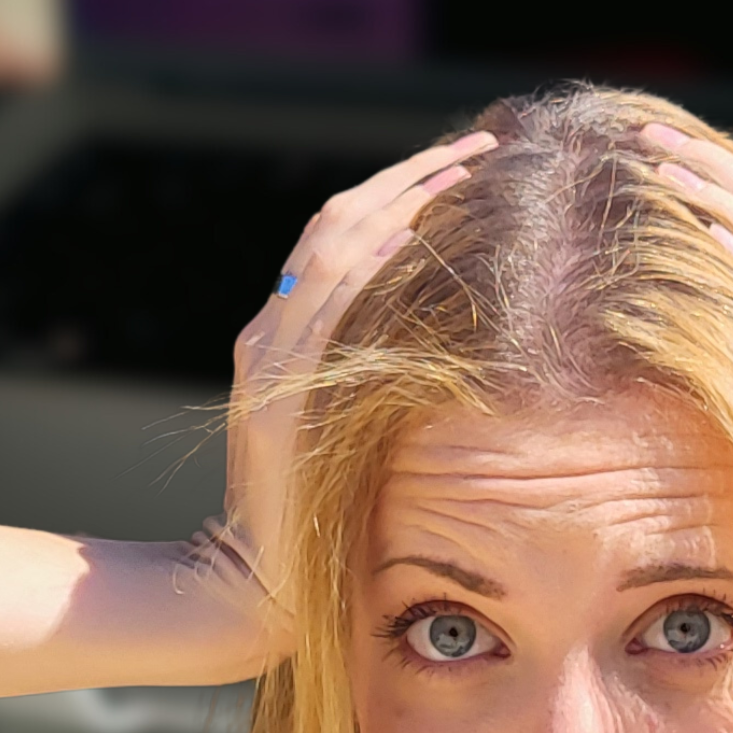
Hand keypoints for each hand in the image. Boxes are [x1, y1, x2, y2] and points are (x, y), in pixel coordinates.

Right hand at [217, 130, 495, 641]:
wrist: (252, 586)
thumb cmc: (309, 526)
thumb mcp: (338, 440)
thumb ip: (361, 385)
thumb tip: (434, 353)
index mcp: (280, 339)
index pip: (338, 237)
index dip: (399, 193)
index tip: (462, 168)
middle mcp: (269, 336)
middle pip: (337, 222)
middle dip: (411, 177)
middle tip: (480, 145)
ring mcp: (270, 363)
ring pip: (332, 251)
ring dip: (401, 203)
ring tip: (463, 170)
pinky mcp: (279, 397)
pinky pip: (323, 314)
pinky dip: (363, 269)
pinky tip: (409, 236)